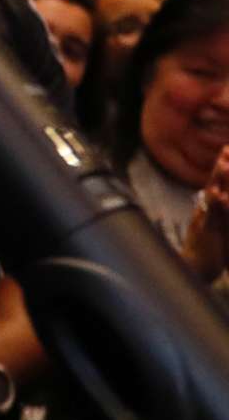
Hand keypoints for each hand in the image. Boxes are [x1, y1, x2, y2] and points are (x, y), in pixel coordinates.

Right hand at [180, 146, 228, 284]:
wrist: (193, 270)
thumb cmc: (206, 250)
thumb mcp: (210, 227)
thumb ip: (212, 211)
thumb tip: (215, 194)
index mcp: (209, 208)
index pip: (217, 182)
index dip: (223, 166)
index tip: (227, 149)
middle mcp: (207, 211)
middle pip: (216, 183)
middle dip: (223, 167)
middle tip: (227, 149)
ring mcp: (206, 219)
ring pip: (214, 195)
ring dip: (218, 179)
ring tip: (224, 164)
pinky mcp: (205, 231)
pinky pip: (210, 215)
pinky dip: (214, 203)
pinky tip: (217, 193)